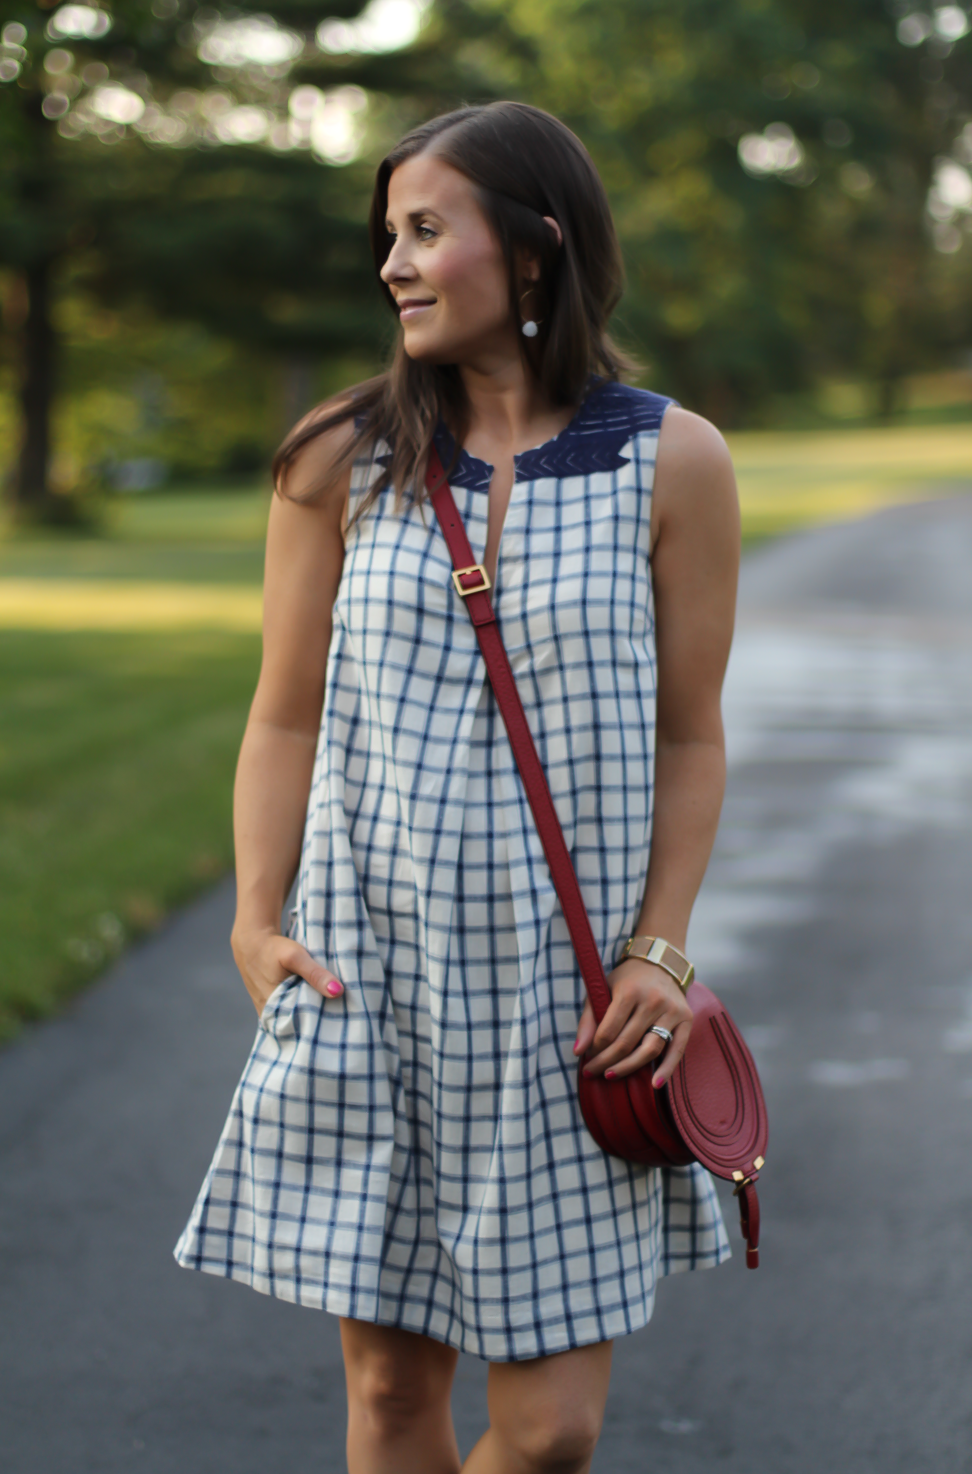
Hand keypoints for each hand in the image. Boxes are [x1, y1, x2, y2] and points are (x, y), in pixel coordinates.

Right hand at [231, 924, 343, 1016]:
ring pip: (293, 1016)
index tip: (337, 1024)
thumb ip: (316, 974)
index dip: (318, 1027)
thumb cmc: (273, 949)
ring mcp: (268, 1009)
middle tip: (339, 1017)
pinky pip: (288, 1009)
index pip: (300, 1029)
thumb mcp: (296, 957)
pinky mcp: (270, 1002)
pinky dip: (301, 1005)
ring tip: (331, 1010)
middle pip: (298, 1024)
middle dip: (316, 1022)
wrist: (252, 940)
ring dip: (309, 1013)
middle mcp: (269, 1014)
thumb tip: (338, 991)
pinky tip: (316, 1000)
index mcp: (273, 1009)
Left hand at [573, 958, 691, 1087]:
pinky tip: (655, 1084)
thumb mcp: (602, 989)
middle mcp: (653, 1000)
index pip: (608, 1031)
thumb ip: (588, 1019)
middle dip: (606, 1061)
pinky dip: (666, 1070)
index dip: (595, 1048)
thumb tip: (578, 1052)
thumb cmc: (626, 980)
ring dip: (628, 1068)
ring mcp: (671, 1010)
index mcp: (629, 991)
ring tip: (611, 1075)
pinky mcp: (686, 1019)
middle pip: (627, 1043)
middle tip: (592, 1072)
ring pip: (650, 1050)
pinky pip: (677, 1051)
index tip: (587, 1056)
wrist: (659, 963)